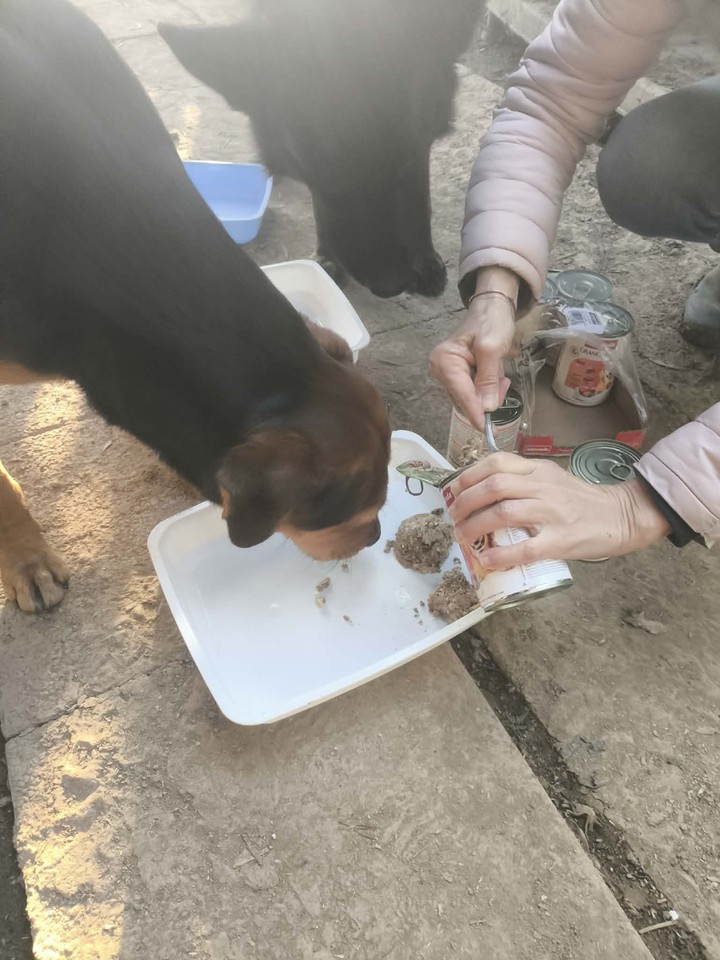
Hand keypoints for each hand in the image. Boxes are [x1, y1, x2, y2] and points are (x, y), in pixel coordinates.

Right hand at [430, 291, 514, 428]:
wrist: (493, 306)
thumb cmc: (491, 321)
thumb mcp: (492, 348)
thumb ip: (488, 379)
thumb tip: (487, 408)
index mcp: (444, 360)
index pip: (461, 393)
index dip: (474, 411)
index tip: (484, 429)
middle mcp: (441, 369)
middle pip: (464, 399)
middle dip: (486, 398)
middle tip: (504, 384)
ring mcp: (449, 374)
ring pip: (470, 399)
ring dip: (489, 393)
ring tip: (500, 375)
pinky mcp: (459, 376)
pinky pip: (473, 392)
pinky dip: (487, 389)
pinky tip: (495, 376)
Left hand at [447, 453, 670, 565]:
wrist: (622, 515)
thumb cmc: (580, 501)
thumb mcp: (550, 478)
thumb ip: (521, 481)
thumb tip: (480, 494)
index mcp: (538, 470)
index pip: (496, 463)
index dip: (467, 476)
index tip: (453, 491)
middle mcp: (542, 487)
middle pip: (493, 486)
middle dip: (465, 502)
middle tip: (453, 518)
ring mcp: (552, 513)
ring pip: (504, 512)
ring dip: (475, 526)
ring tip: (463, 537)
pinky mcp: (561, 541)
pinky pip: (525, 547)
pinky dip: (501, 554)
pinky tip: (487, 559)